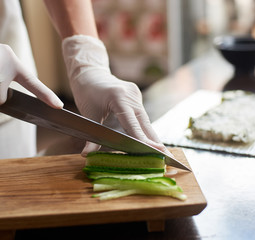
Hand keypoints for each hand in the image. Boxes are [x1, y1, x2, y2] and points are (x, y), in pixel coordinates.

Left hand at [62, 35, 166, 155]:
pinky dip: (145, 128)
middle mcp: (131, 95)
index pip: (133, 124)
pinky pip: (142, 115)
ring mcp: (136, 95)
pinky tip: (151, 141)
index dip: (144, 140)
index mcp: (119, 98)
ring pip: (146, 120)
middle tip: (168, 157)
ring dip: (152, 136)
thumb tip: (86, 155)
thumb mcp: (88, 116)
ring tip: (162, 154)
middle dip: (155, 141)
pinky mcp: (136, 96)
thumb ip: (91, 137)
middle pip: (145, 123)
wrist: (90, 72)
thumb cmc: (86, 93)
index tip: (156, 151)